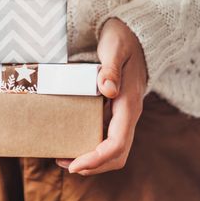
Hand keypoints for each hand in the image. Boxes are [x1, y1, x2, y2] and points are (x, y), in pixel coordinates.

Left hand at [56, 18, 146, 174]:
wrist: (134, 35)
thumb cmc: (122, 40)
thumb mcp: (115, 49)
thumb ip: (111, 68)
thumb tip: (107, 89)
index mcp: (129, 104)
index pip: (117, 143)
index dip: (97, 159)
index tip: (74, 165)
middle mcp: (129, 114)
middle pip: (118, 154)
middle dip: (94, 165)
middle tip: (65, 165)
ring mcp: (123, 114)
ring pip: (114, 149)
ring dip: (93, 159)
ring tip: (65, 158)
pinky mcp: (117, 111)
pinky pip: (108, 136)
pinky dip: (93, 146)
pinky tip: (74, 140)